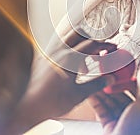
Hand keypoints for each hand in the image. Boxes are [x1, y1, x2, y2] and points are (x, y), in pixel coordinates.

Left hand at [0, 30, 116, 134]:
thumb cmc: (49, 102)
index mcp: (69, 59)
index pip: (92, 44)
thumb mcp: (78, 95)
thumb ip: (97, 84)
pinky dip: (70, 44)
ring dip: (81, 38)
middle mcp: (58, 51)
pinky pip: (59, 43)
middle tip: (102, 45)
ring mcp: (49, 52)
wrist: (26, 106)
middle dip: (93, 37)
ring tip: (88, 48)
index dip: (105, 44)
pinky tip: (72, 55)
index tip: (113, 47)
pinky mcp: (43, 57)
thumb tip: (110, 78)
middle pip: (80, 33)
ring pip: (68, 35)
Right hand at [88, 69, 139, 134]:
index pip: (139, 93)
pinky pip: (102, 111)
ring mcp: (122, 122)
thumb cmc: (135, 131)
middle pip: (123, 97)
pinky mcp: (110, 126)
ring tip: (95, 82)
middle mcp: (135, 118)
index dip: (130, 82)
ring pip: (111, 102)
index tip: (122, 73)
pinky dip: (96, 101)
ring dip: (103, 92)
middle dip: (113, 86)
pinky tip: (91, 93)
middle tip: (105, 76)